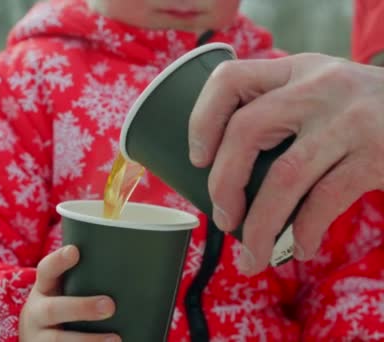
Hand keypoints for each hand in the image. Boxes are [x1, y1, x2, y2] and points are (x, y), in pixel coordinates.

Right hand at [19, 245, 119, 341]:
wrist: (36, 338)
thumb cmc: (61, 306)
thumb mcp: (62, 291)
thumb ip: (83, 279)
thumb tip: (126, 264)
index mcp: (44, 289)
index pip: (46, 270)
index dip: (58, 260)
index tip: (75, 251)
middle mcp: (37, 313)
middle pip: (54, 309)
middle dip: (81, 308)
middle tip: (109, 305)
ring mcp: (39, 337)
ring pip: (58, 340)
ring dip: (88, 340)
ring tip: (115, 339)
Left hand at [188, 53, 383, 274]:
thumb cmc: (364, 112)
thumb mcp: (321, 91)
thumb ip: (281, 110)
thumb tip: (224, 174)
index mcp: (295, 71)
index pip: (230, 79)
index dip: (202, 120)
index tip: (197, 159)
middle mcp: (319, 87)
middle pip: (246, 131)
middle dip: (223, 184)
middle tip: (223, 219)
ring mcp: (350, 120)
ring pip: (283, 177)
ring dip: (259, 226)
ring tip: (252, 254)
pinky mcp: (378, 156)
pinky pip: (325, 201)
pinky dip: (304, 231)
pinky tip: (299, 246)